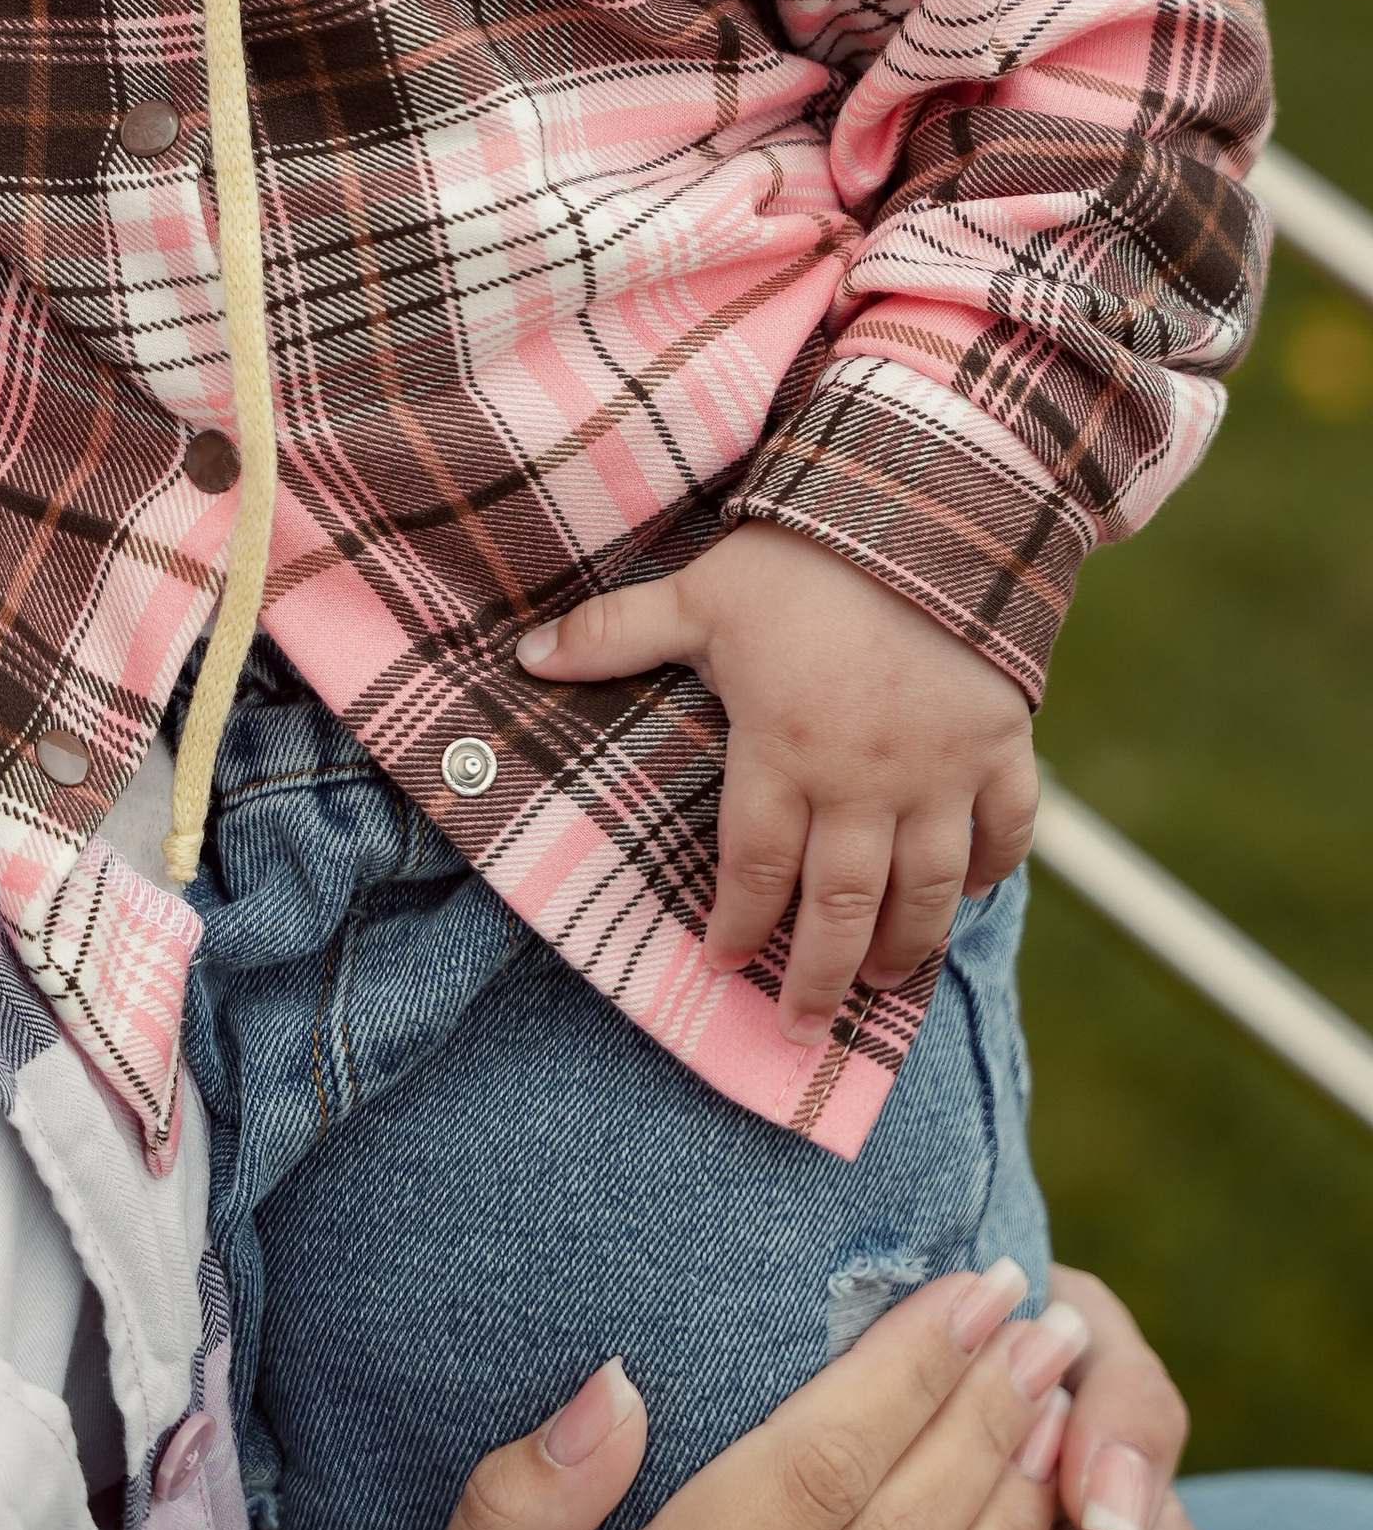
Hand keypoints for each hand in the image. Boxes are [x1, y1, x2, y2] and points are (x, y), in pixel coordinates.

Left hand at [519, 524, 1037, 1041]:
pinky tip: (968, 895)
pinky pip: (1006, 829)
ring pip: (926, 889)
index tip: (722, 965)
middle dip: (820, 975)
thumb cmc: (801, 555)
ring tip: (885, 984)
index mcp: (783, 751)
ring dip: (905, 946)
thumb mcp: (698, 591)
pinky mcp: (1003, 744)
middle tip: (802, 1025)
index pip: (753, 868)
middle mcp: (863, 780)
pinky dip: (991, 870)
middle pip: (842, 905)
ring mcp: (941, 770)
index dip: (736, 925)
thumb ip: (613, 633)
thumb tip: (523, 654)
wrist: (928, 504)